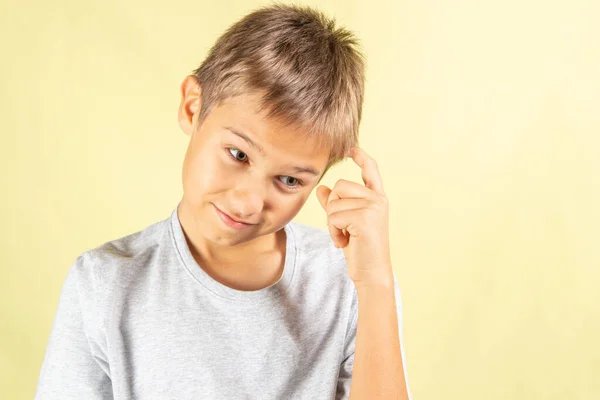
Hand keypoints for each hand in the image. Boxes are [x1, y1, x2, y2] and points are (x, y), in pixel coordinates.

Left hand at [316, 147, 393, 288]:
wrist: (371, 273)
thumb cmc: (360, 249)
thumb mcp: (345, 223)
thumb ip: (335, 205)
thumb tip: (322, 189)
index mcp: (377, 198)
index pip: (371, 170)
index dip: (361, 157)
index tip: (351, 147)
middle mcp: (378, 199)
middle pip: (340, 186)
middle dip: (333, 207)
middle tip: (344, 228)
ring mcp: (373, 207)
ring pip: (334, 202)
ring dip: (332, 222)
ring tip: (346, 237)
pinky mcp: (365, 218)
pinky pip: (333, 216)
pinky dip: (333, 232)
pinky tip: (345, 242)